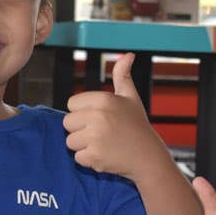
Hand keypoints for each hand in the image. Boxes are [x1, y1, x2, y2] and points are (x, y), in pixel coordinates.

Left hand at [63, 53, 164, 179]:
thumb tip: (129, 55)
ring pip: (70, 141)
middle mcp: (98, 116)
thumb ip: (122, 75)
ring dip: (83, 146)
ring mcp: (96, 137)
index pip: (71, 104)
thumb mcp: (130, 97)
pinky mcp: (94, 156)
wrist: (148, 156)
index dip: (83, 112)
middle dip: (80, 130)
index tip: (99, 118)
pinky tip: (105, 155)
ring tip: (104, 144)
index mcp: (103, 99)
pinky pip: (77, 158)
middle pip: (67, 123)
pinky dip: (89, 160)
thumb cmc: (137, 126)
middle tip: (101, 133)